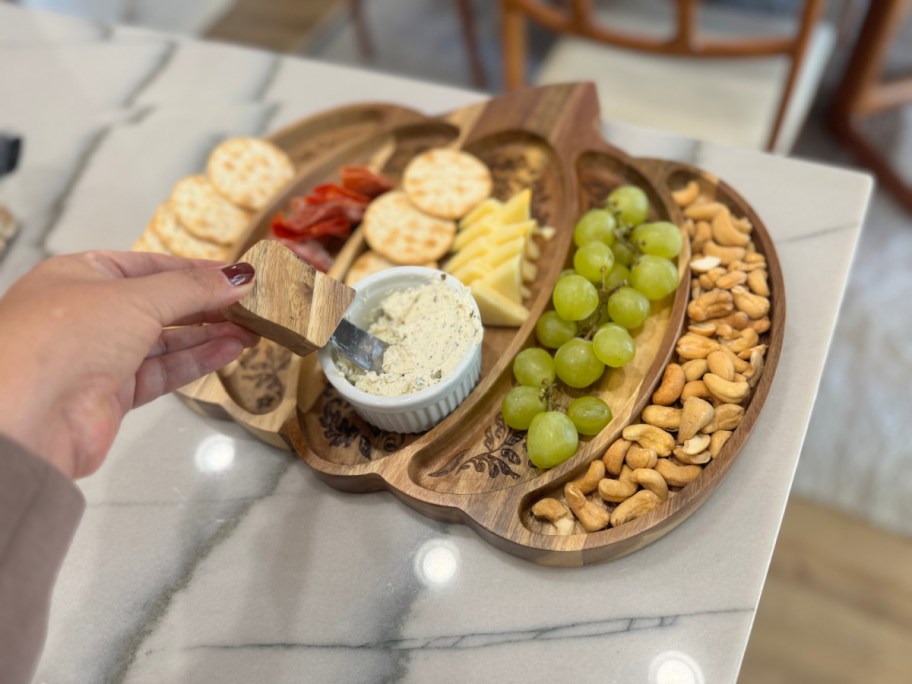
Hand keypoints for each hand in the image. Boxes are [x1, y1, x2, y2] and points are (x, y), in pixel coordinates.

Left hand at [0, 251, 259, 478]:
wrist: (27, 415)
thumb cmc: (62, 338)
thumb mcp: (136, 298)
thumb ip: (193, 289)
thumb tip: (240, 277)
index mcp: (81, 275)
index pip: (150, 266)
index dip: (196, 270)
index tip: (237, 276)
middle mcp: (89, 313)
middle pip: (162, 304)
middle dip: (208, 305)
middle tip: (252, 305)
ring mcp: (100, 355)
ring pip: (166, 340)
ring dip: (210, 334)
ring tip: (252, 330)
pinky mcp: (113, 393)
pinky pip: (164, 371)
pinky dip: (197, 360)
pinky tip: (230, 350)